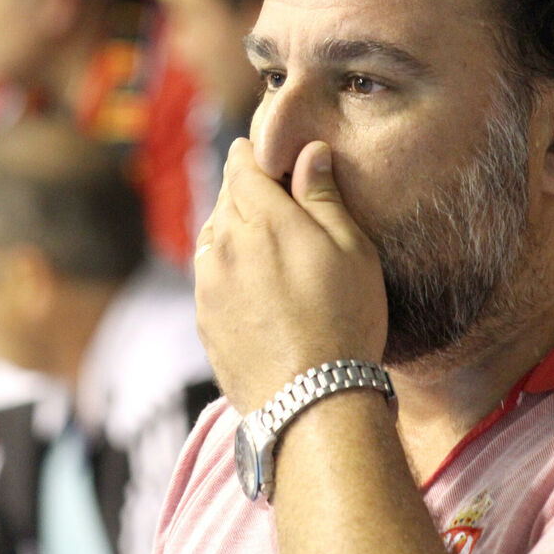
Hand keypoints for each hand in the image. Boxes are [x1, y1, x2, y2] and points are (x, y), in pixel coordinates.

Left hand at [193, 138, 387, 413]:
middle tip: (270, 193)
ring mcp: (207, 284)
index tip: (264, 152)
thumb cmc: (345, 319)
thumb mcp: (350, 250)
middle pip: (224, 198)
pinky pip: (208, 276)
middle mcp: (224, 244)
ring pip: (211, 236)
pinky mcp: (203, 319)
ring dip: (231, 228)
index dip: (253, 153)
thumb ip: (322, 196)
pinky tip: (251, 283)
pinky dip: (224, 267)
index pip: (241, 165)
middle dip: (244, 189)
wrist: (311, 402)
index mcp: (261, 217)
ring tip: (262, 240)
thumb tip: (309, 151)